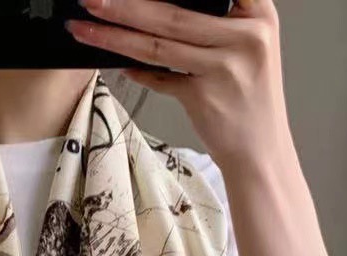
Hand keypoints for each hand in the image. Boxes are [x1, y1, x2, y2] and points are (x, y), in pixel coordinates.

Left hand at [66, 0, 294, 173]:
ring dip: (115, 37)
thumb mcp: (245, 46)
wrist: (261, 151)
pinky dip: (137, 72)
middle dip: (124, 6)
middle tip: (91, 0)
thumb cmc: (248, 96)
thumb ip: (214, 24)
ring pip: (158, 45)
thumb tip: (152, 8)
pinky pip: (161, 78)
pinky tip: (116, 64)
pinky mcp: (205, 97)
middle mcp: (246, 35)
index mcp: (258, 12)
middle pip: (172, 14)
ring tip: (85, 29)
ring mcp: (225, 66)